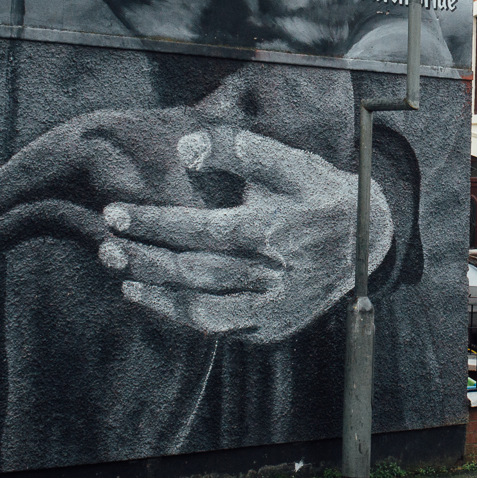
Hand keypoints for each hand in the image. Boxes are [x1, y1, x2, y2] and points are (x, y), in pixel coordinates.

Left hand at [97, 128, 391, 342]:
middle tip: (106, 244)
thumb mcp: (291, 161)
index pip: (199, 230)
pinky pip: (219, 329)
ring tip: (124, 277)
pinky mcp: (274, 328)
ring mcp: (275, 309)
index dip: (153, 223)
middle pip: (192, 272)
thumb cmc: (321, 193)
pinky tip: (159, 296)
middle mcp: (274, 276)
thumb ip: (239, 149)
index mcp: (275, 230)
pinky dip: (184, 315)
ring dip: (156, 296)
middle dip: (143, 258)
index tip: (115, 213)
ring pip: (202, 312)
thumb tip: (184, 148)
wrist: (370, 240)